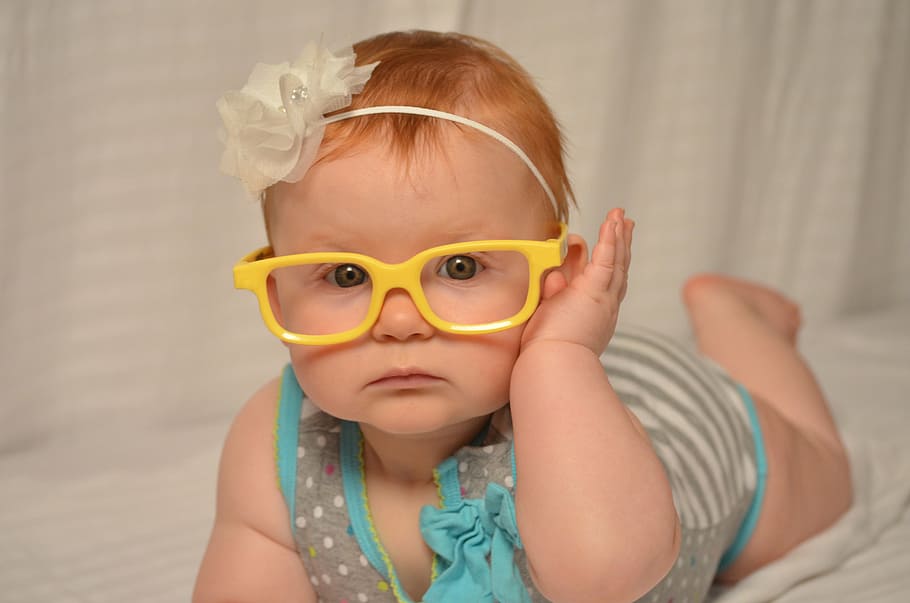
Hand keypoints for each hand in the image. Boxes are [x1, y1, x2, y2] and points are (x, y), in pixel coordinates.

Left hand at [520, 207, 633, 355]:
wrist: (552, 367)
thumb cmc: (547, 353)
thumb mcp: (550, 317)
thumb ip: (553, 295)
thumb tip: (554, 277)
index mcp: (595, 316)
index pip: (606, 285)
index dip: (612, 266)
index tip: (612, 251)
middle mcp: (604, 307)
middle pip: (619, 270)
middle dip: (623, 246)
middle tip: (627, 226)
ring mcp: (601, 298)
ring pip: (616, 261)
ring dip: (618, 235)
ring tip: (621, 216)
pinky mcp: (593, 292)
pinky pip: (606, 258)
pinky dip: (610, 238)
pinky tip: (614, 221)